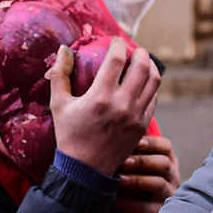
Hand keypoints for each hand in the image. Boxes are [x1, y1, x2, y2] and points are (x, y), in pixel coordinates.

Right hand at [49, 39, 160, 177]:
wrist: (85, 170)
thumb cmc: (69, 136)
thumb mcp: (59, 105)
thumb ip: (60, 75)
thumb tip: (64, 49)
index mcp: (100, 97)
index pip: (116, 59)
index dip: (118, 45)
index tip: (116, 41)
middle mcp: (122, 104)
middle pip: (142, 66)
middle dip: (140, 52)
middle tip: (134, 49)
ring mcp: (135, 116)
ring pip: (154, 81)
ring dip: (151, 66)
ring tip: (144, 62)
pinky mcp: (143, 125)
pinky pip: (154, 99)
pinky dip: (152, 86)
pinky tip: (144, 83)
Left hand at [116, 135, 179, 212]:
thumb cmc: (133, 181)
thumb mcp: (134, 165)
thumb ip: (129, 151)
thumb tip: (110, 130)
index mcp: (167, 159)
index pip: (165, 146)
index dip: (151, 143)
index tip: (135, 142)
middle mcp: (171, 176)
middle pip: (164, 164)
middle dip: (143, 161)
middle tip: (123, 162)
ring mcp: (167, 194)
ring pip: (158, 184)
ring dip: (137, 180)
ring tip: (118, 180)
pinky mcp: (158, 212)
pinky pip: (147, 207)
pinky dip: (130, 203)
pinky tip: (115, 200)